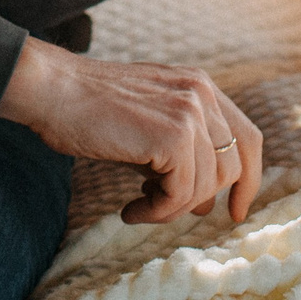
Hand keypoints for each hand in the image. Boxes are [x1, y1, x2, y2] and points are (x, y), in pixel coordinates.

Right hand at [0, 38, 263, 225]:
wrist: (52, 91)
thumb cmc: (87, 109)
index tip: (235, 210)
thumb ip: (179, 148)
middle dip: (205, 199)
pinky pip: (181, 195)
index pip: (247, 138)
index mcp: (200, 87)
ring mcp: (190, 113)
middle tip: (166, 210)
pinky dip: (157, 212)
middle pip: (233, 166)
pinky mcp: (173, 136)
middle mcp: (202, 94)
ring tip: (138, 207)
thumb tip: (203, 200)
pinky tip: (130, 211)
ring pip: (206, 185)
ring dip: (172, 208)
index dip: (249, 179)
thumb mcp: (147, 122)